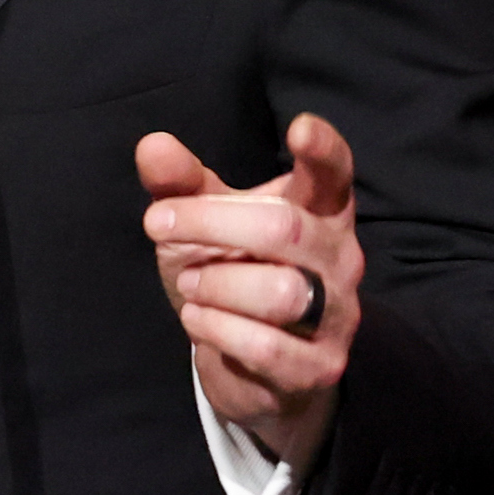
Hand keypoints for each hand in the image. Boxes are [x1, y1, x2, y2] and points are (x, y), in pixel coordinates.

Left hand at [137, 115, 363, 483]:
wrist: (250, 367)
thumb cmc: (230, 274)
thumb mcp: (200, 225)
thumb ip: (180, 186)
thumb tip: (152, 145)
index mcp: (320, 211)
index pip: (334, 173)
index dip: (323, 150)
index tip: (299, 127)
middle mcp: (341, 257)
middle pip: (286, 229)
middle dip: (209, 224)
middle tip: (157, 224)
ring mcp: (338, 314)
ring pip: (280, 292)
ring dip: (215, 285)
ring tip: (190, 287)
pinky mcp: (321, 366)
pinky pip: (266, 346)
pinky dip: (217, 329)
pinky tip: (198, 320)